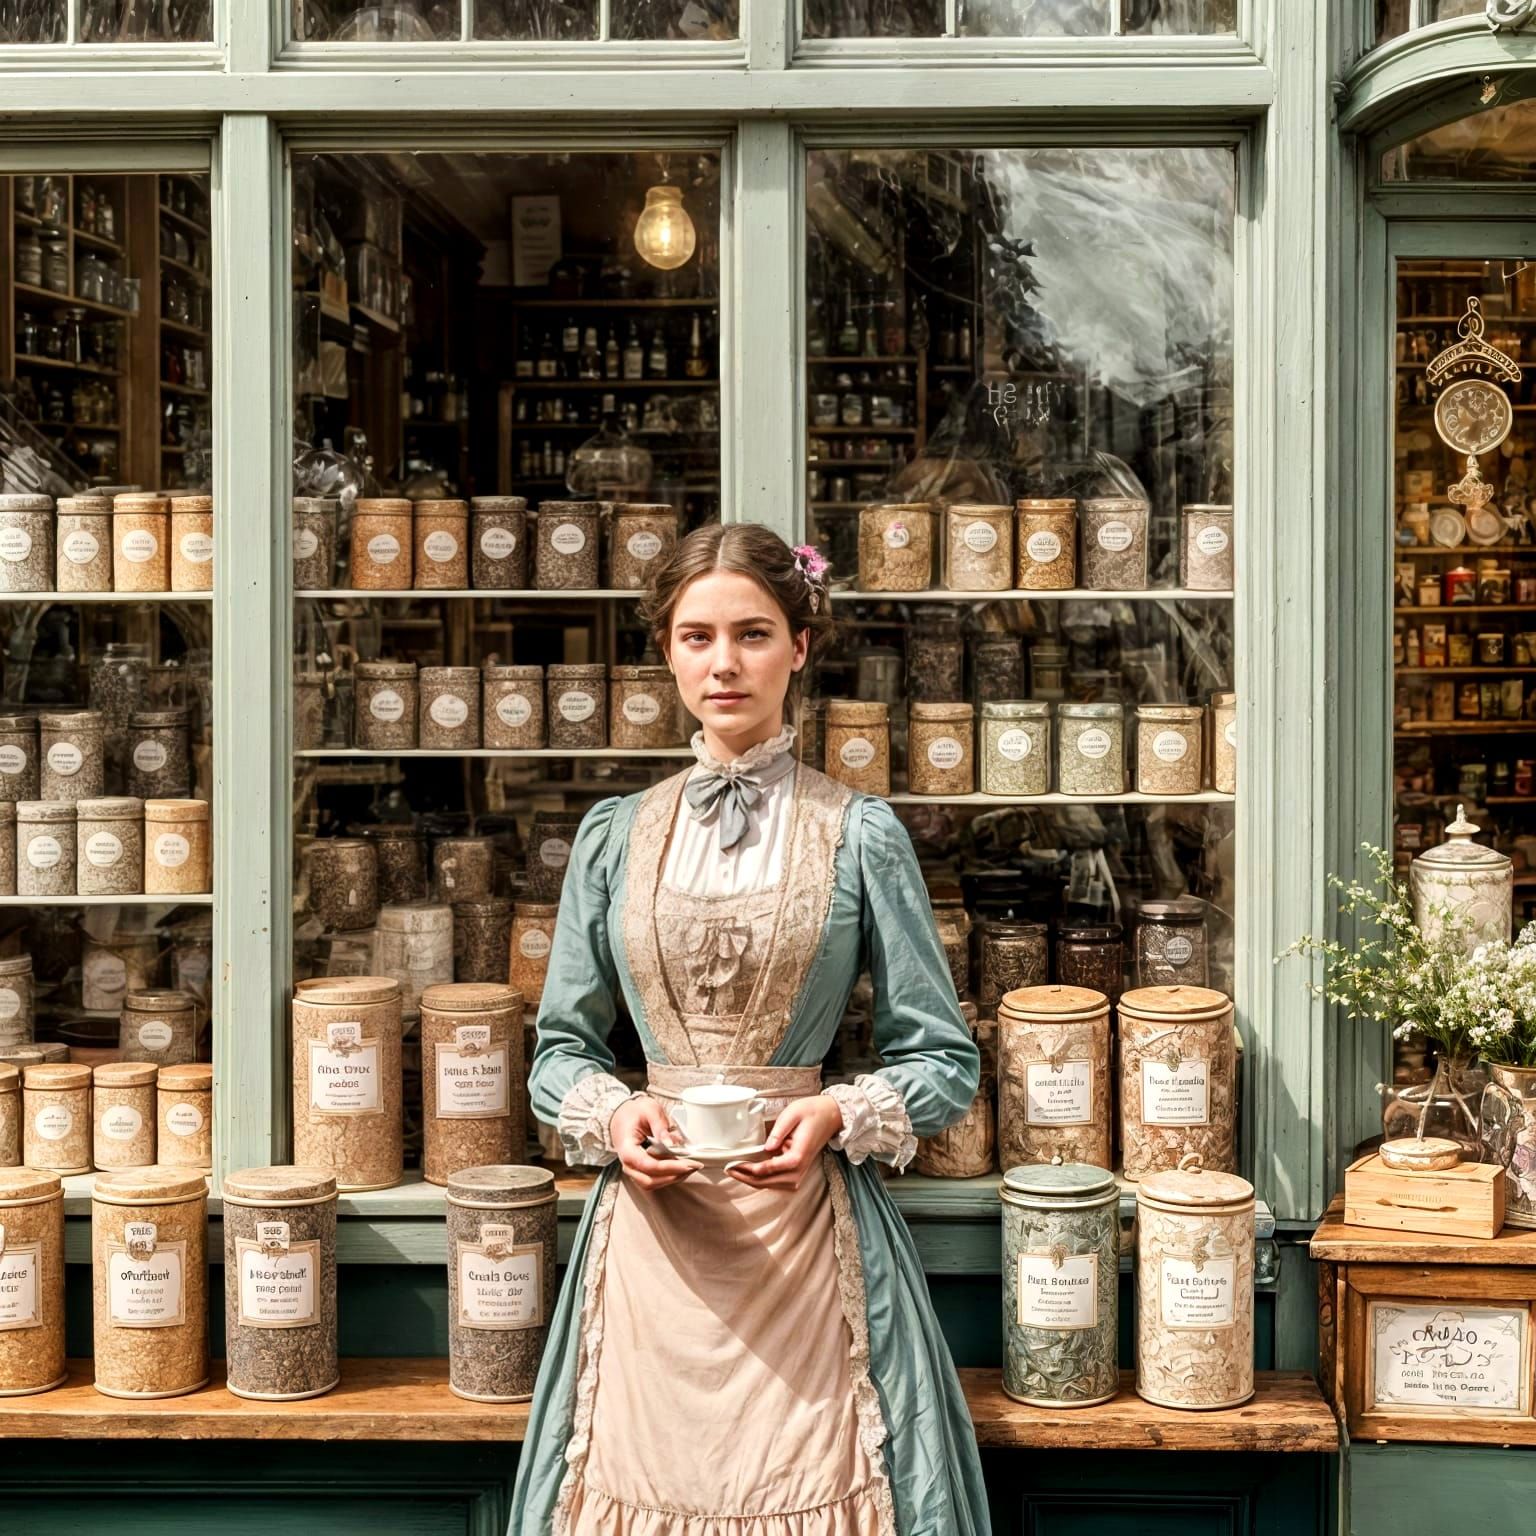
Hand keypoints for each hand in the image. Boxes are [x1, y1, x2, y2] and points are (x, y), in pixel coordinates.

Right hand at [609, 1095, 699, 1190]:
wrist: (621, 1115)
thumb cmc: (634, 1112)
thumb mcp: (649, 1110)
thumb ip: (661, 1126)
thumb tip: (672, 1143)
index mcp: (627, 1148)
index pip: (648, 1165)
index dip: (670, 1167)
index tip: (688, 1164)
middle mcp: (627, 1163)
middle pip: (650, 1180)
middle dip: (674, 1176)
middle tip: (693, 1166)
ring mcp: (632, 1169)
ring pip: (652, 1183)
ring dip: (672, 1178)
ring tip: (690, 1167)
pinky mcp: (639, 1170)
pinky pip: (653, 1180)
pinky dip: (668, 1176)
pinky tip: (681, 1167)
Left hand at [728, 1094, 843, 1190]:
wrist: (830, 1116)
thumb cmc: (812, 1112)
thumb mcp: (793, 1113)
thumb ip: (779, 1130)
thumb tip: (766, 1147)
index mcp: (797, 1156)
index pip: (768, 1169)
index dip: (748, 1169)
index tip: (733, 1164)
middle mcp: (799, 1170)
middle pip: (767, 1182)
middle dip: (746, 1177)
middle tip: (728, 1169)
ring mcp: (799, 1174)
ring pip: (771, 1185)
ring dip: (752, 1181)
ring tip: (735, 1171)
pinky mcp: (796, 1172)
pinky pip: (776, 1182)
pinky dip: (762, 1180)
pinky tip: (749, 1172)